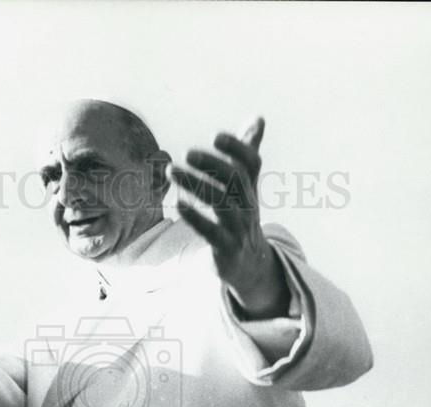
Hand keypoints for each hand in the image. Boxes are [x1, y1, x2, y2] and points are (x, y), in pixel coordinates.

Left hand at [170, 118, 288, 319]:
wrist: (250, 264)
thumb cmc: (241, 217)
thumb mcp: (246, 187)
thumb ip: (247, 154)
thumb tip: (258, 118)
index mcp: (250, 188)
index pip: (251, 163)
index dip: (237, 148)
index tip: (216, 137)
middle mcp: (247, 205)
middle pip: (235, 180)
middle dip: (212, 164)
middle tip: (187, 153)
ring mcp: (237, 227)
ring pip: (221, 203)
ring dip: (196, 185)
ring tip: (171, 171)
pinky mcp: (225, 248)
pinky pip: (211, 231)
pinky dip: (195, 217)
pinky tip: (179, 203)